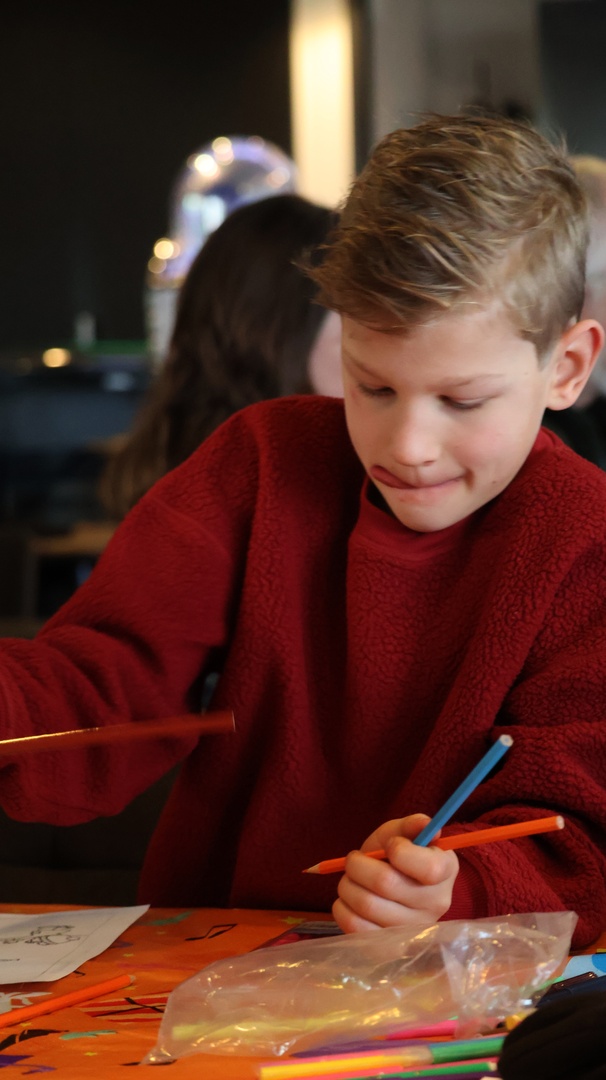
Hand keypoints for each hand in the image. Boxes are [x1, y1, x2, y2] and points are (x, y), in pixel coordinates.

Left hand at [332, 813, 458, 933]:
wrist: (392, 885)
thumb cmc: (399, 854)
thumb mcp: (403, 833)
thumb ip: (412, 825)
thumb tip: (425, 823)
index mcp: (446, 870)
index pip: (429, 868)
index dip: (400, 851)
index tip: (390, 846)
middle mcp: (437, 904)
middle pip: (386, 883)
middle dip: (358, 865)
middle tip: (354, 860)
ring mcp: (414, 929)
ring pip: (367, 905)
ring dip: (347, 886)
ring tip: (350, 879)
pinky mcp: (390, 946)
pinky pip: (356, 928)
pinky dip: (342, 908)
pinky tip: (348, 899)